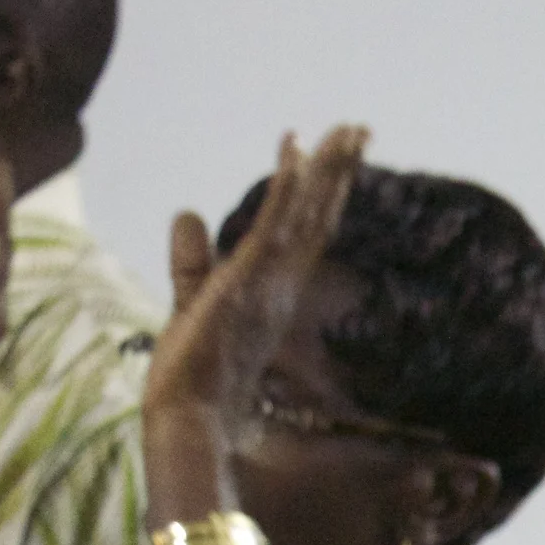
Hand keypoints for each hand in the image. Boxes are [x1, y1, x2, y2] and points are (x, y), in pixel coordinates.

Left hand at [144, 125, 368, 438]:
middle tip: (357, 128)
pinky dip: (289, 190)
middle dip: (337, 171)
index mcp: (272, 289)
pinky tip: (298, 155)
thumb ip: (191, 260)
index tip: (323, 150)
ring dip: (326, 170)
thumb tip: (186, 212)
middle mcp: (280, 282)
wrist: (190, 416)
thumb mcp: (192, 301)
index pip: (300, 229)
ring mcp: (269, 281)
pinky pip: (275, 227)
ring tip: (346, 128)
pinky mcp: (249, 281)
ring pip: (305, 216)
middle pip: (316, 216)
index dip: (316, 190)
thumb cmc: (193, 376)